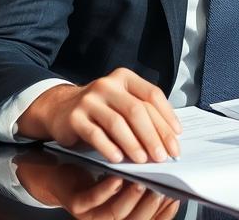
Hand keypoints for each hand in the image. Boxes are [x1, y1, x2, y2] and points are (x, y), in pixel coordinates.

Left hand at [14, 155, 183, 219]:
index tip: (176, 196)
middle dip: (151, 206)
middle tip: (163, 188)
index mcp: (124, 215)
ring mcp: (92, 216)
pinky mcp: (77, 206)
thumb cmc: (94, 173)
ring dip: (132, 200)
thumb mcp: (123, 177)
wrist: (60, 173)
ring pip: (116, 213)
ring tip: (143, 182)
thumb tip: (167, 173)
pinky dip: (107, 190)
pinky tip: (117, 177)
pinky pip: (93, 200)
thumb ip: (142, 179)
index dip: (164, 212)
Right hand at [17, 67, 181, 162]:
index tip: (176, 137)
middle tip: (162, 156)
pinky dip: (109, 148)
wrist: (61, 109)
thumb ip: (143, 115)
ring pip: (117, 123)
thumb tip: (169, 139)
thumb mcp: (122, 104)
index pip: (152, 95)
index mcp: (125, 78)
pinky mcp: (75, 117)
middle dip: (153, 135)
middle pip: (136, 110)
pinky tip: (118, 159)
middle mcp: (107, 85)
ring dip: (133, 144)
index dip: (167, 117)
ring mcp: (89, 100)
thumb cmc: (100, 110)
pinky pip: (95, 134)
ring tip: (143, 160)